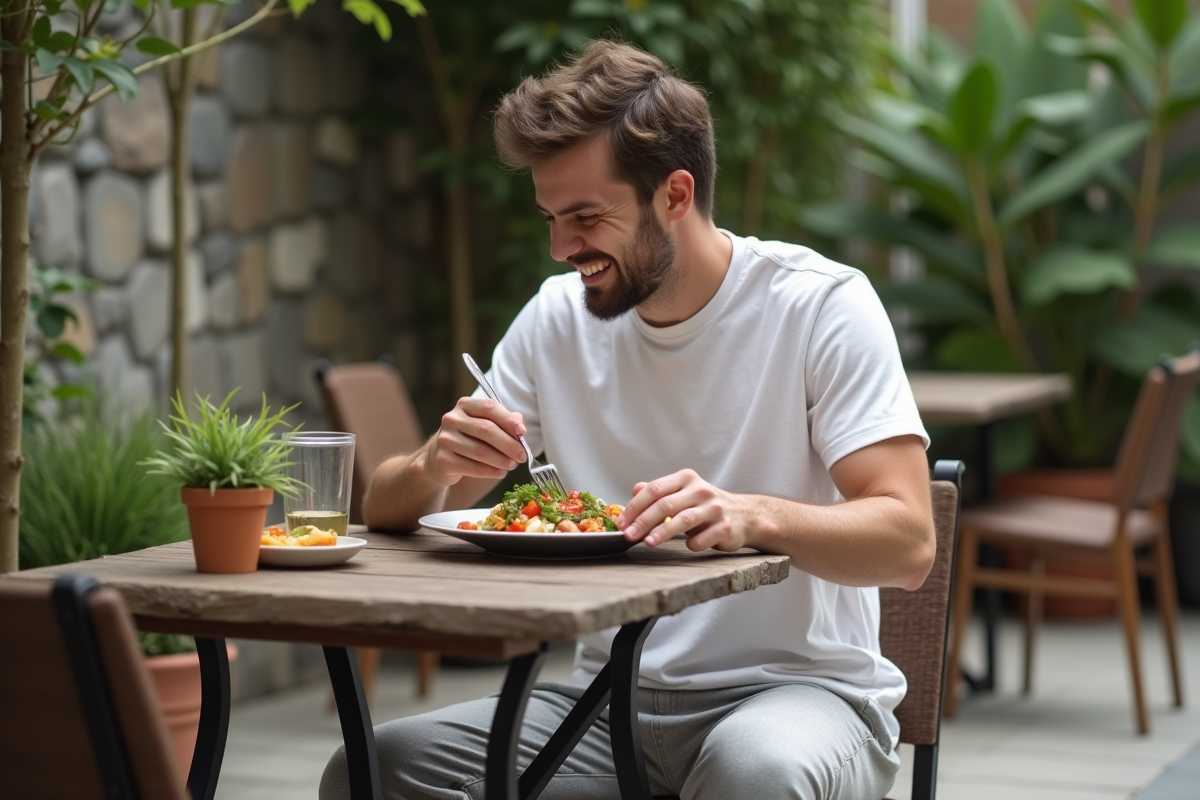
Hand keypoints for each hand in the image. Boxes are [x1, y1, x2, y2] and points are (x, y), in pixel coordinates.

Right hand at [422, 397, 526, 485]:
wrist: (438, 459)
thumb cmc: (468, 439)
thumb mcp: (483, 425)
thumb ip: (503, 422)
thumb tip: (520, 424)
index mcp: (464, 405)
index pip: (489, 407)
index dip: (508, 419)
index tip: (522, 431)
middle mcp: (452, 419)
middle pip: (486, 430)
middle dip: (509, 444)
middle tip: (522, 455)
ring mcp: (445, 439)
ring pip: (481, 451)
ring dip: (502, 460)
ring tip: (512, 465)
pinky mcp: (443, 460)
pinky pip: (473, 467)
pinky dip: (491, 471)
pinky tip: (500, 472)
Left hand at [616, 469, 749, 551]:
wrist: (746, 515)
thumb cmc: (706, 506)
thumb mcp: (683, 494)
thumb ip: (659, 492)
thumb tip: (635, 489)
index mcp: (686, 479)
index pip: (655, 489)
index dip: (635, 506)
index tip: (621, 522)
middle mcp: (701, 490)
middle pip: (665, 505)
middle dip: (643, 521)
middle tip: (628, 535)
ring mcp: (715, 508)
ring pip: (683, 520)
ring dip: (662, 533)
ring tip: (648, 543)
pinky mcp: (726, 527)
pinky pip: (702, 539)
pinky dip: (691, 544)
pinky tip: (689, 545)